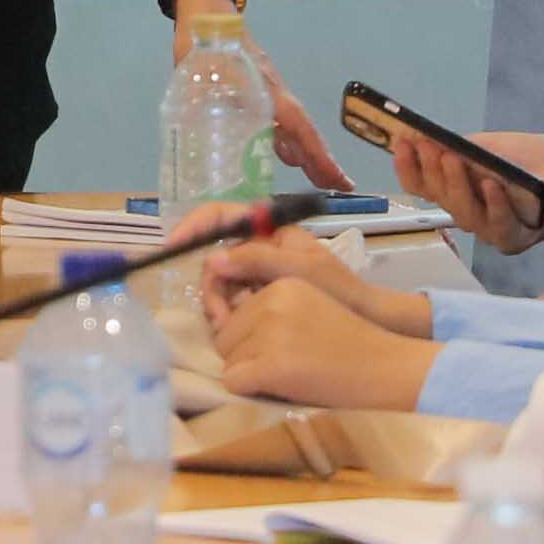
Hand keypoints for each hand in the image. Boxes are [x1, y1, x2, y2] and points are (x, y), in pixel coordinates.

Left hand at [178, 0, 343, 187]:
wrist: (206, 11)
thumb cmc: (204, 41)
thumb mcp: (197, 74)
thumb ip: (201, 102)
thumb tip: (198, 137)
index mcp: (263, 90)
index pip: (297, 126)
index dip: (316, 154)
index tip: (336, 178)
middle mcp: (272, 92)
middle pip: (301, 130)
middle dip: (320, 159)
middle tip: (338, 186)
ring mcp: (267, 91)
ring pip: (291, 126)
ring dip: (306, 152)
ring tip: (319, 179)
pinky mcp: (258, 90)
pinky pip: (278, 119)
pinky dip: (285, 140)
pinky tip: (286, 157)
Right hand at [190, 216, 433, 335]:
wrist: (368, 321)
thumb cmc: (340, 291)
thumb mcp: (299, 271)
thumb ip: (256, 260)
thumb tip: (212, 259)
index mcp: (272, 230)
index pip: (223, 215)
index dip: (195, 225)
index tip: (174, 245)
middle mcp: (262, 247)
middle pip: (216, 255)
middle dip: (211, 283)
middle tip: (217, 314)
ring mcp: (260, 272)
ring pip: (221, 282)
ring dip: (218, 302)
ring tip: (227, 326)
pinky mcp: (261, 297)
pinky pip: (232, 300)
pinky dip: (228, 313)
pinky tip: (234, 328)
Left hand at [210, 265, 430, 407]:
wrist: (385, 369)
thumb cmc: (350, 344)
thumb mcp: (310, 307)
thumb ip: (271, 308)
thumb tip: (220, 320)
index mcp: (282, 284)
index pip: (235, 312)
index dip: (251, 336)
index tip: (283, 347)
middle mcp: (272, 301)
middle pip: (225, 337)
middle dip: (246, 355)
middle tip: (287, 363)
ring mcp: (269, 333)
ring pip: (227, 361)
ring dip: (250, 374)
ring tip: (289, 374)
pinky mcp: (269, 365)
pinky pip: (233, 383)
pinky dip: (249, 391)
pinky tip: (280, 387)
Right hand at [394, 124, 543, 257]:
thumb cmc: (538, 163)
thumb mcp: (495, 145)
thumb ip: (466, 147)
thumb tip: (432, 140)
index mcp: (461, 191)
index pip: (424, 185)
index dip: (409, 166)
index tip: (401, 142)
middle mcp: (471, 213)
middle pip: (441, 199)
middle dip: (431, 171)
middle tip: (429, 147)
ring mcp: (492, 230)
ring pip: (465, 215)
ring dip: (456, 185)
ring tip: (453, 159)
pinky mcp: (518, 239)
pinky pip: (500, 227)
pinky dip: (494, 205)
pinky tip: (491, 184)